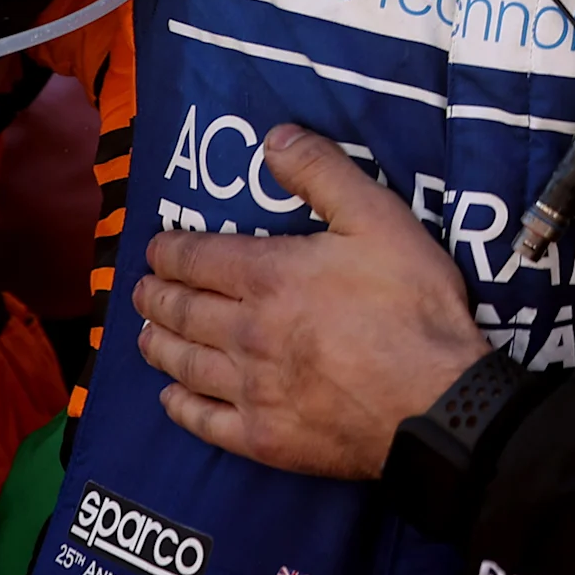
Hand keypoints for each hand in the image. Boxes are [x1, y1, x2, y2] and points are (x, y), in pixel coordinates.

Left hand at [138, 126, 487, 478]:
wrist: (433, 399)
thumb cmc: (412, 305)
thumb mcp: (379, 218)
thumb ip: (324, 173)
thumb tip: (274, 138)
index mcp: (269, 277)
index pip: (198, 259)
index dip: (170, 252)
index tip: (155, 249)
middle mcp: (245, 332)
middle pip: (183, 311)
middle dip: (155, 297)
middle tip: (141, 291)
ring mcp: (251, 389)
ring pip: (185, 363)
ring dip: (159, 345)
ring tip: (145, 335)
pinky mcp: (264, 436)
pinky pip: (205, 420)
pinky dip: (179, 407)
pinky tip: (172, 397)